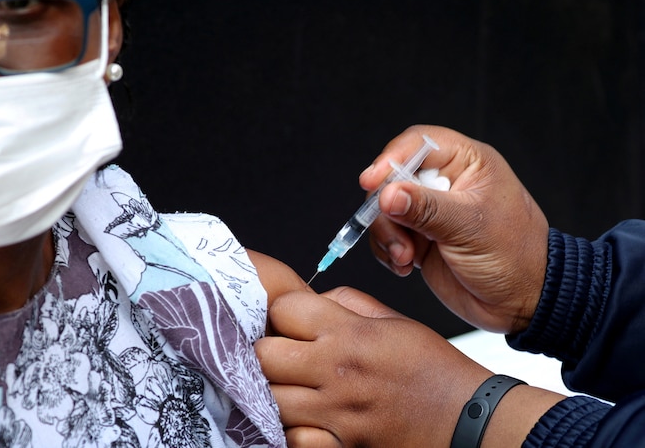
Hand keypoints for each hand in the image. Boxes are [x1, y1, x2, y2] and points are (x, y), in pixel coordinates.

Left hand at [256, 287, 491, 446]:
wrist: (469, 421)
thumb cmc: (433, 370)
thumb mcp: (394, 320)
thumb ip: (347, 303)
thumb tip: (313, 300)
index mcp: (350, 334)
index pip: (283, 309)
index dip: (283, 312)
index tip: (291, 322)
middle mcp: (338, 371)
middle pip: (263, 355)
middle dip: (266, 352)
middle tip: (281, 356)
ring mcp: (336, 412)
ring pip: (270, 398)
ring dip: (274, 391)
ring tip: (290, 387)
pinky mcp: (341, 445)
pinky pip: (292, 439)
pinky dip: (291, 430)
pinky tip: (303, 419)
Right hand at [362, 125, 547, 333]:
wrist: (522, 303)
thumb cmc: (515, 257)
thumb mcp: (470, 227)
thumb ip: (426, 209)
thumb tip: (387, 194)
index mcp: (468, 163)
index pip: (419, 143)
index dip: (391, 158)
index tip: (372, 182)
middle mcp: (445, 182)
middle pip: (393, 177)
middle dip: (387, 209)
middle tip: (398, 236)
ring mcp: (429, 211)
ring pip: (384, 209)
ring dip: (388, 236)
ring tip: (406, 258)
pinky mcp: (418, 238)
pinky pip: (386, 235)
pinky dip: (388, 252)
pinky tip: (406, 266)